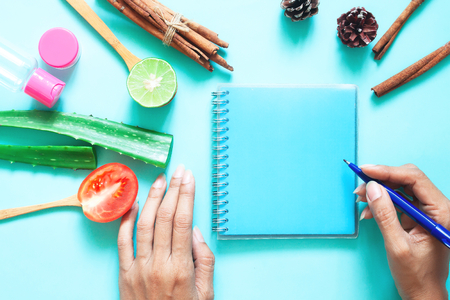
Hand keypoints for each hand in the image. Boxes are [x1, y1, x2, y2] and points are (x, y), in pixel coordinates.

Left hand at [117, 165, 214, 299]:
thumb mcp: (206, 293)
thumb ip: (204, 261)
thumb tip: (197, 231)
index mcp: (181, 268)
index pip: (184, 221)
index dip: (187, 195)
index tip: (189, 177)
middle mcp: (159, 264)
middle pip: (166, 217)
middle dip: (173, 189)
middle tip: (178, 170)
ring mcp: (138, 267)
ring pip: (144, 224)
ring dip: (153, 198)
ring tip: (160, 180)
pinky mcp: (124, 273)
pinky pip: (123, 241)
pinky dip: (127, 219)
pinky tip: (135, 203)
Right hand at [355, 164, 449, 299]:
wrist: (422, 293)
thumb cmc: (416, 275)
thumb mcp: (397, 246)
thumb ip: (385, 215)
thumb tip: (372, 188)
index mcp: (441, 213)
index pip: (414, 179)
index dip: (388, 171)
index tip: (366, 170)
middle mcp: (436, 208)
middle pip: (407, 180)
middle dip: (381, 180)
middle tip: (359, 184)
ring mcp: (426, 211)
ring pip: (400, 188)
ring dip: (378, 191)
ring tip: (360, 199)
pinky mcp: (416, 216)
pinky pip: (397, 201)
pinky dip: (381, 203)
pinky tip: (368, 212)